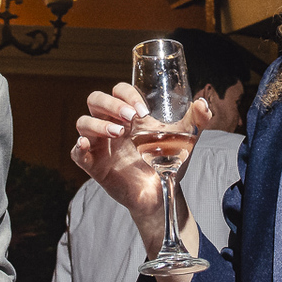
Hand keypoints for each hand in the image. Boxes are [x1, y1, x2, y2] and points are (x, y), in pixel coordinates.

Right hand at [72, 83, 210, 224]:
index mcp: (129, 113)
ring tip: (119, 133)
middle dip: (111, 105)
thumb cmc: (170, 159)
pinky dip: (79, 147)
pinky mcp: (94, 164)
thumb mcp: (186, 137)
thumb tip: (204, 103)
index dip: (127, 93)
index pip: (118, 90)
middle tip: (130, 117)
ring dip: (98, 124)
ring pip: (83, 122)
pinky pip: (76, 152)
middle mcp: (111, 124)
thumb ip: (197, 120)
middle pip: (96, 100)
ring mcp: (101, 144)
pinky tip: (87, 145)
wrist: (164, 191)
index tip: (143, 108)